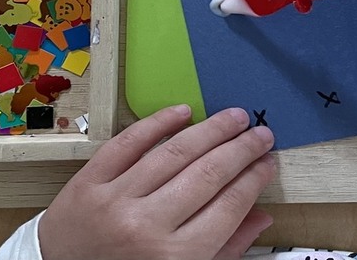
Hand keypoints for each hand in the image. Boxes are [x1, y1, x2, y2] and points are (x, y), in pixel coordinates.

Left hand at [38, 105, 275, 259]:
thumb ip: (225, 249)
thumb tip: (261, 216)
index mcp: (177, 258)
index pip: (229, 205)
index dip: (254, 179)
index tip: (268, 162)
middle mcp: (148, 227)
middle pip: (209, 173)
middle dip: (242, 149)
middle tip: (262, 133)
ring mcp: (116, 201)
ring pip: (174, 152)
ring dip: (211, 130)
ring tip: (234, 117)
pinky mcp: (88, 182)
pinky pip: (127, 143)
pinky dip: (157, 123)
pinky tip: (183, 111)